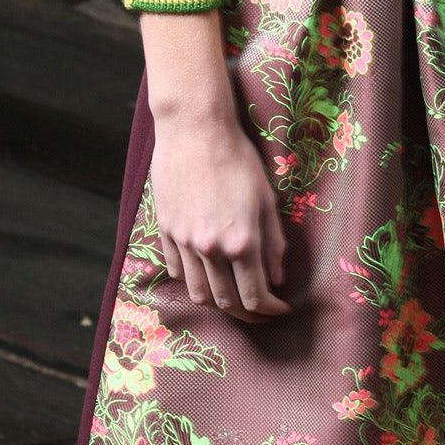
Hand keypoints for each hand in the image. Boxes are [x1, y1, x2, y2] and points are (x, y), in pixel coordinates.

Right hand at [150, 114, 291, 323]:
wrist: (195, 129)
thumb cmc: (238, 158)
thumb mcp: (267, 199)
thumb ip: (274, 243)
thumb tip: (277, 279)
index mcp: (241, 242)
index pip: (255, 297)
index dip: (270, 310)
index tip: (279, 309)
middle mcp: (210, 249)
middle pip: (226, 302)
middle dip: (248, 314)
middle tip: (260, 312)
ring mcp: (183, 242)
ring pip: (198, 293)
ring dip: (218, 303)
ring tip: (233, 298)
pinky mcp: (165, 231)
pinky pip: (177, 271)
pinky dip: (193, 280)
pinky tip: (206, 274)